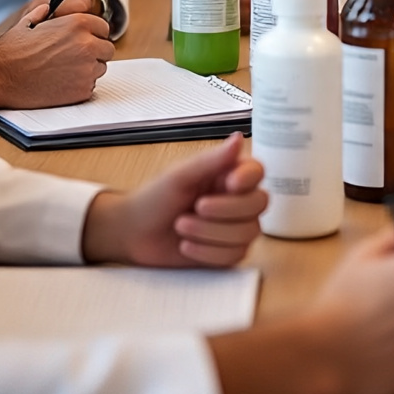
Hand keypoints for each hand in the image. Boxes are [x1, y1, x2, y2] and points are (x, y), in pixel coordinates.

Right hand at [0, 9, 112, 108]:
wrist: (0, 76)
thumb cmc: (12, 50)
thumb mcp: (29, 22)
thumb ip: (45, 12)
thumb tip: (48, 8)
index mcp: (78, 24)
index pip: (104, 28)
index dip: (93, 35)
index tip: (86, 40)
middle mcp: (87, 45)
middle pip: (106, 49)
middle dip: (94, 52)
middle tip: (74, 58)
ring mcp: (87, 69)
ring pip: (99, 68)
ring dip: (87, 70)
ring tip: (62, 71)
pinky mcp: (82, 90)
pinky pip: (90, 87)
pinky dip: (79, 87)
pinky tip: (60, 83)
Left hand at [82, 133, 266, 266]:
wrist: (133, 234)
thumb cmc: (154, 198)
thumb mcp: (180, 176)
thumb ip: (212, 160)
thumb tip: (239, 137)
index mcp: (227, 174)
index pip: (257, 171)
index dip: (249, 179)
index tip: (229, 184)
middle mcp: (236, 199)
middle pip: (259, 203)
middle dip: (227, 210)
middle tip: (196, 207)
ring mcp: (234, 227)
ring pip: (249, 232)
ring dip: (212, 233)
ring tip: (182, 226)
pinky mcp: (227, 253)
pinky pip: (235, 256)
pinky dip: (208, 253)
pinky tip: (186, 246)